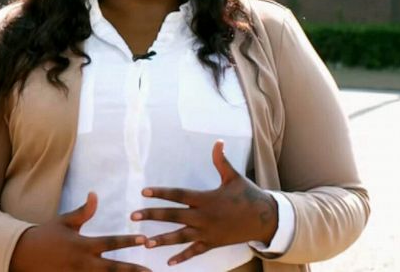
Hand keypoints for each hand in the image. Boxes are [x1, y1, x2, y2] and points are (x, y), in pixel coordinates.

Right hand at [10, 192, 149, 271]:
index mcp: (83, 244)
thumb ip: (84, 212)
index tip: (144, 240)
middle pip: (113, 268)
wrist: (23, 254)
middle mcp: (83, 262)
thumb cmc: (46, 235)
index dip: (128, 241)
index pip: (111, 242)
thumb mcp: (65, 221)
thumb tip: (95, 194)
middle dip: (133, 270)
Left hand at [132, 140, 277, 265]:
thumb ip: (221, 160)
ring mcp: (208, 232)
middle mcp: (204, 216)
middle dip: (153, 216)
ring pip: (181, 237)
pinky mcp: (213, 243)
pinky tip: (168, 262)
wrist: (266, 219)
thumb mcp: (234, 176)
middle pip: (173, 216)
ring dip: (162, 240)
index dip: (161, 192)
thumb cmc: (248, 195)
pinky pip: (195, 251)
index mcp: (206, 198)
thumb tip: (218, 141)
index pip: (178, 194)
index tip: (144, 192)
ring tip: (145, 242)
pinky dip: (182, 257)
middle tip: (133, 217)